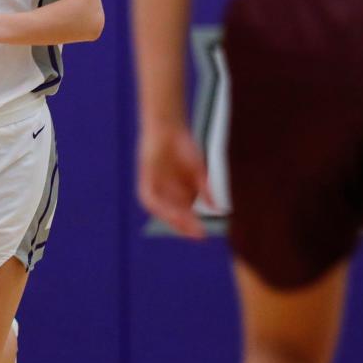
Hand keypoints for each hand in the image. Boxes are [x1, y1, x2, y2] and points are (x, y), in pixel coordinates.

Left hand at [137, 123, 214, 239]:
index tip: (203, 234)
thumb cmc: (184, 148)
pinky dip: (162, 207)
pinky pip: (151, 200)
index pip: (184, 216)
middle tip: (198, 234)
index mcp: (178, 193)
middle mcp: (166, 194)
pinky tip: (171, 211)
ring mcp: (155, 189)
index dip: (192, 226)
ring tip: (187, 224)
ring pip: (164, 211)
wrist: (167, 128)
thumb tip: (218, 208)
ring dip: (176, 219)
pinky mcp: (145, 183)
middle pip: (175, 216)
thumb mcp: (198, 171)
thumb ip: (205, 189)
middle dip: (186, 226)